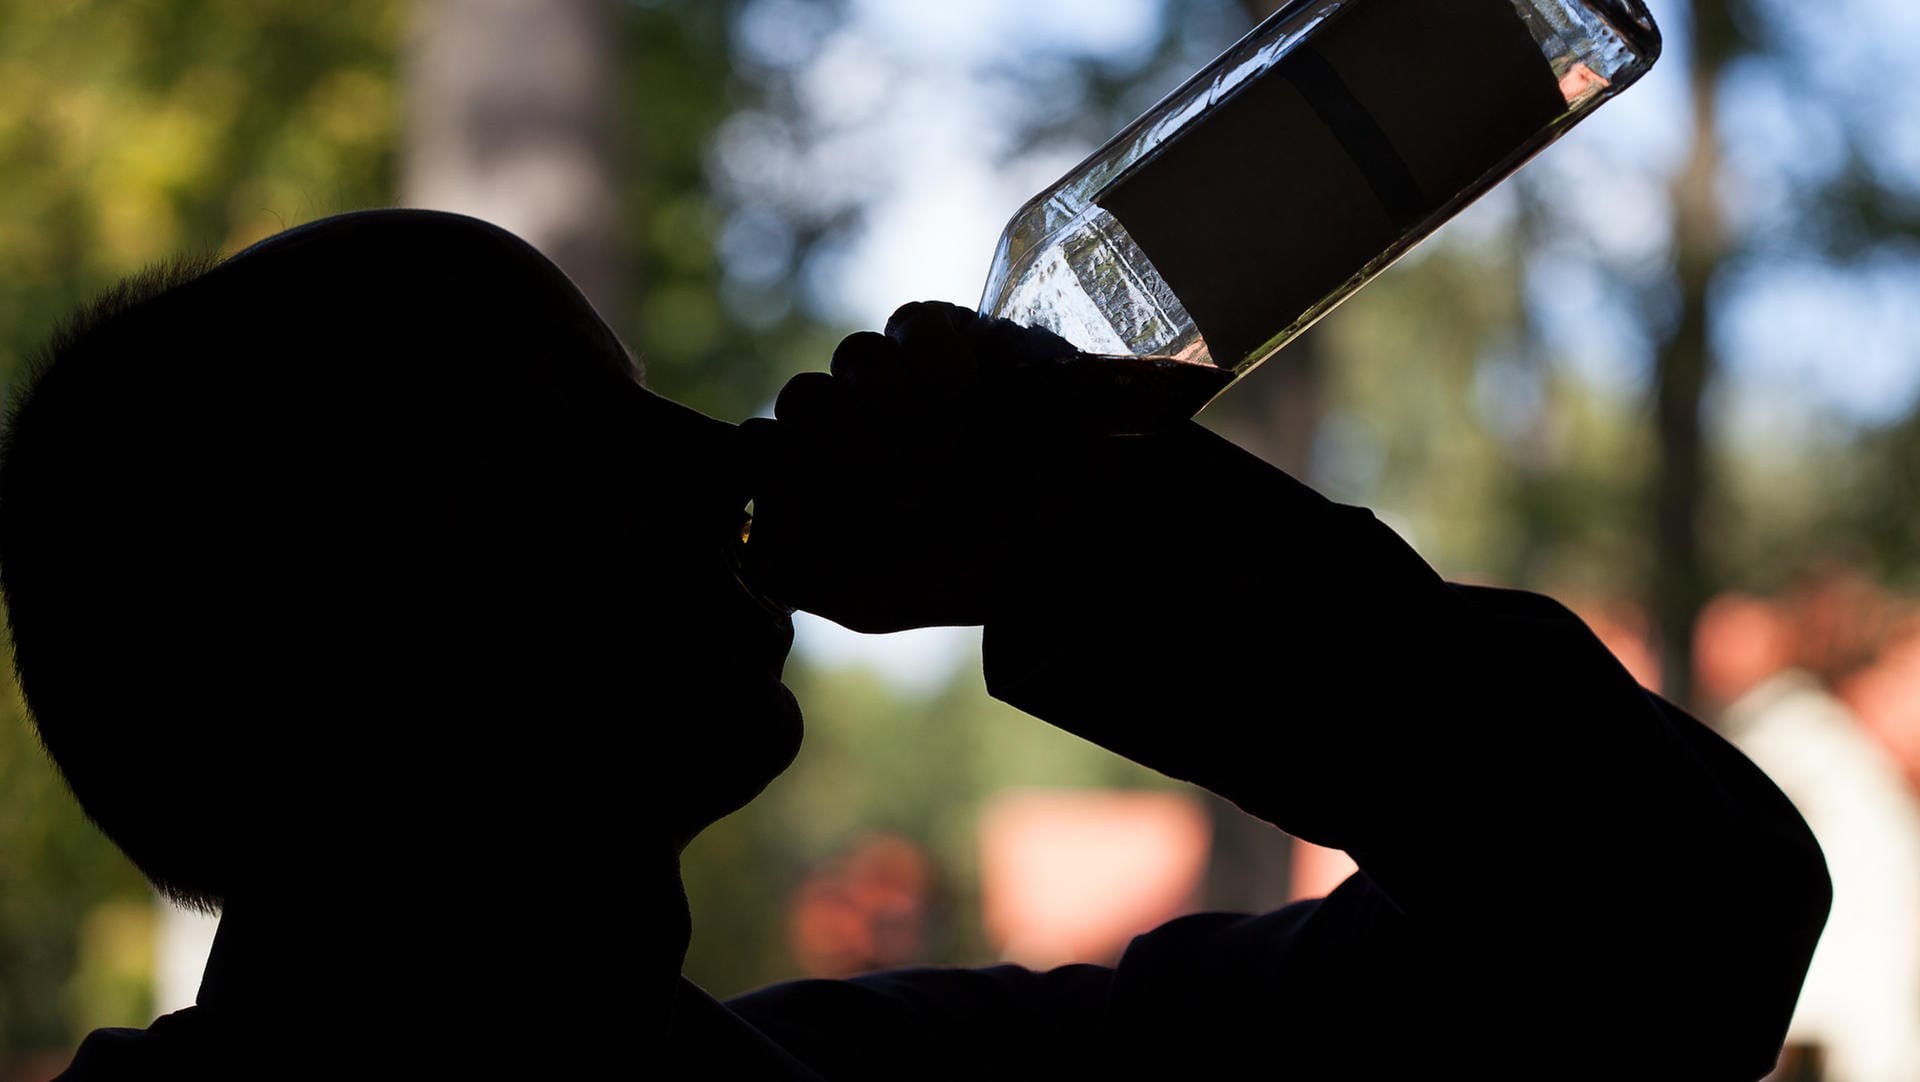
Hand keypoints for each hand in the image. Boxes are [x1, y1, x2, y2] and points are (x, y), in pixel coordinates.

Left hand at [735, 302, 1080, 632]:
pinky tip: (971, 388)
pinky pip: (909, 320)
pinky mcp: (952, 334)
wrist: (1098, 530)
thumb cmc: (987, 567)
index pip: (762, 449)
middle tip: (928, 481)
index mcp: (824, 487)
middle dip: (861, 445)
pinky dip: (934, 356)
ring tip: (963, 447)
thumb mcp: (872, 597)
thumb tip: (753, 490)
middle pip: (802, 399)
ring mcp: (900, 377)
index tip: (870, 512)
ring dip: (904, 408)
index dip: (805, 476)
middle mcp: (854, 427)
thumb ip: (784, 564)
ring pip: (851, 359)